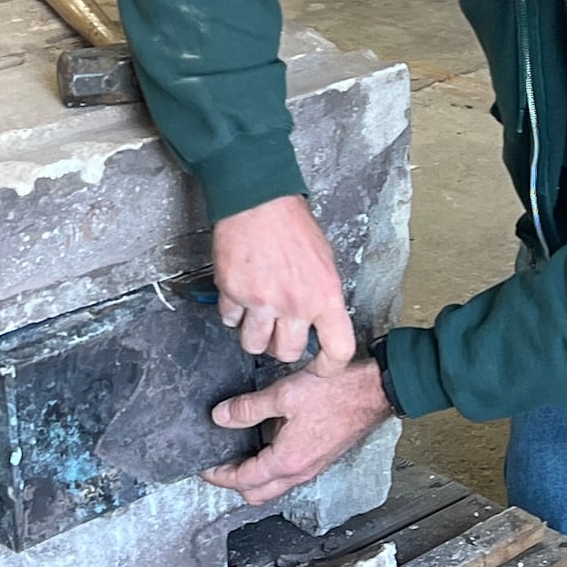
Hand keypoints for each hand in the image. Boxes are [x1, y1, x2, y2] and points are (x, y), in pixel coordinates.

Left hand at [201, 356, 391, 505]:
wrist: (375, 391)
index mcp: (287, 461)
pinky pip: (289, 473)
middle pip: (258, 493)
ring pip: (275, 485)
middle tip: (219, 465)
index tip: (205, 468)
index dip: (220, 475)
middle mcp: (300, 471)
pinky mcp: (321, 457)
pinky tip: (266, 442)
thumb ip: (248, 408)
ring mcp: (313, 466)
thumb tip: (220, 417)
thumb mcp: (284, 395)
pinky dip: (271, 467)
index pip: (244, 480)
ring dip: (254, 477)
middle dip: (235, 483)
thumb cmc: (337, 392)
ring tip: (238, 453)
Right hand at [213, 194, 355, 366]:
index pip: (338, 349)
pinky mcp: (233, 292)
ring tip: (256, 314)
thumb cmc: (292, 224)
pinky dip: (232, 313)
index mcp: (325, 295)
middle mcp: (294, 304)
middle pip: (287, 353)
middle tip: (278, 330)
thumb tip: (317, 321)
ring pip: (253, 345)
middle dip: (281, 346)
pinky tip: (239, 295)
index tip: (320, 366)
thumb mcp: (324, 261)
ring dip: (254, 334)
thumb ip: (321, 296)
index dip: (329, 366)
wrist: (258, 201)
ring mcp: (261, 301)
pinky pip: (229, 321)